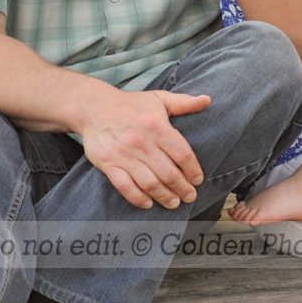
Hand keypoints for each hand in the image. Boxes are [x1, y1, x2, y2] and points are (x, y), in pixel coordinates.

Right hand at [76, 89, 212, 209]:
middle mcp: (142, 143)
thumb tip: (208, 100)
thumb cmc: (131, 104)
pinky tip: (148, 204)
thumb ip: (184, 102)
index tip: (198, 179)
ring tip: (174, 203)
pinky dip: (137, 198)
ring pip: (150, 183)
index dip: (193, 170)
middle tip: (190, 196)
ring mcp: (124, 155)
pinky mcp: (108, 164)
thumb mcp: (159, 98)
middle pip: (169, 173)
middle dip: (183, 188)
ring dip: (164, 197)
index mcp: (157, 127)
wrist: (93, 107)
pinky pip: (125, 186)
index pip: (182, 154)